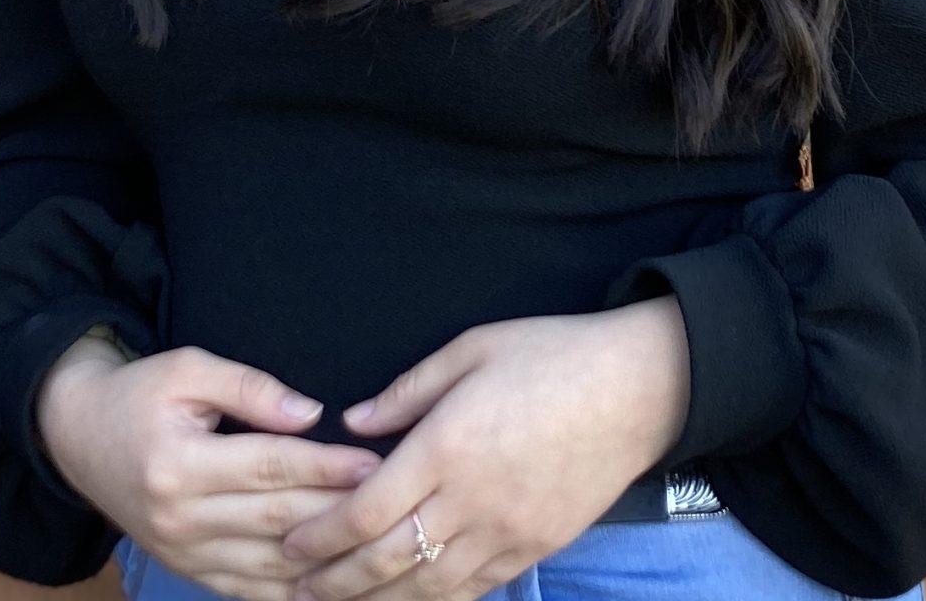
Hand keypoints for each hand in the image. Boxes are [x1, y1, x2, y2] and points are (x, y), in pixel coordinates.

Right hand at [36, 339, 386, 600]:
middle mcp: (181, 518)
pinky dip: (294, 591)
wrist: (77, 439)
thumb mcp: (188, 369)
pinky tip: (335, 581)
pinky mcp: (188, 572)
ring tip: (377, 541)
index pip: (268, 468)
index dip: (325, 466)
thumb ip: (249, 387)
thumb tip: (309, 414)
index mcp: (179, 464)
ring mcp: (183, 554)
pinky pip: (249, 591)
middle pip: (276, 520)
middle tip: (395, 501)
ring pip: (269, 565)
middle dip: (339, 511)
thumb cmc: (139, 394)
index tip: (375, 462)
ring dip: (327, 558)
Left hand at [274, 299, 690, 600]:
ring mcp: (505, 532)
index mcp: (447, 445)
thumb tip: (351, 422)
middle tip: (293, 588)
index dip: (320, 535)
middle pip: (385, 561)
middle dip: (332, 581)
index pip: (366, 511)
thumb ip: (407, 391)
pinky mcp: (534, 548)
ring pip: (425, 589)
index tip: (289, 541)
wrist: (636, 389)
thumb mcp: (472, 348)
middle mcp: (471, 500)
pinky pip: (472, 591)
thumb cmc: (550, 354)